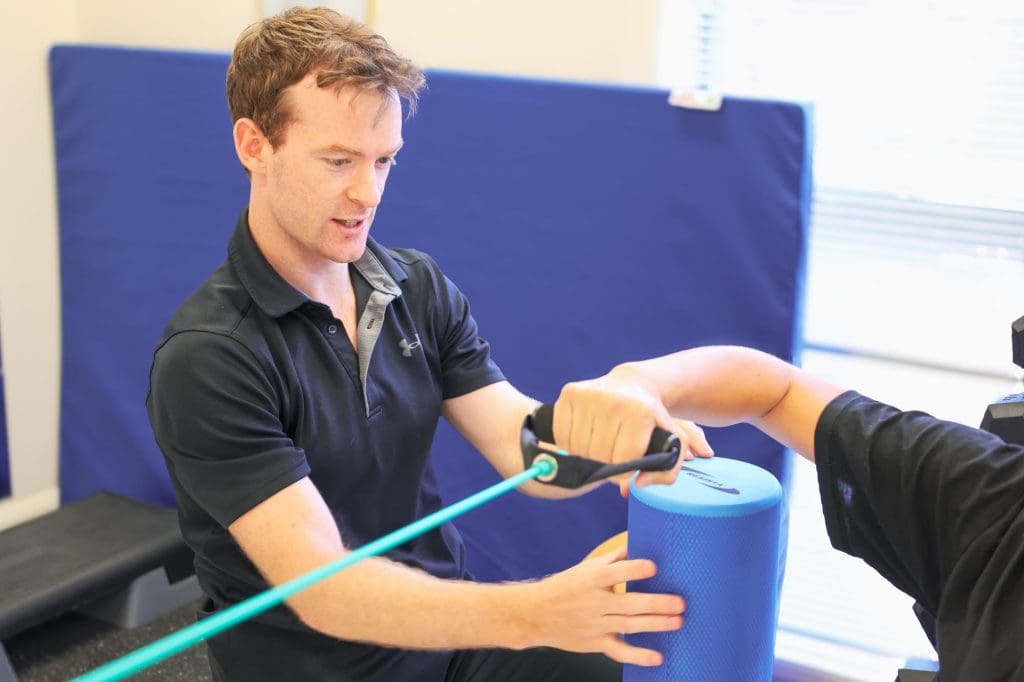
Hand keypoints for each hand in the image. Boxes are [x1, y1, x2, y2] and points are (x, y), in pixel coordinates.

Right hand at [519, 547, 683, 665]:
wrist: (535, 615)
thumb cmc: (564, 587)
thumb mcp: (585, 568)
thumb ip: (612, 559)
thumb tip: (635, 542)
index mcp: (591, 580)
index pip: (614, 573)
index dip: (633, 570)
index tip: (653, 567)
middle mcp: (594, 602)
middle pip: (628, 603)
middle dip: (655, 603)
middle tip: (680, 602)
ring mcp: (595, 625)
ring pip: (628, 625)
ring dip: (655, 625)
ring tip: (677, 621)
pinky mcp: (595, 643)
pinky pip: (618, 651)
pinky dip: (637, 656)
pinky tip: (657, 657)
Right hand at [552, 366, 712, 490]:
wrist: (632, 384)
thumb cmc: (649, 420)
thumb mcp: (672, 443)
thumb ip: (665, 473)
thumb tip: (636, 484)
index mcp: (641, 413)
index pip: (623, 461)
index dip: (625, 470)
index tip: (628, 462)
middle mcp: (614, 401)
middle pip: (599, 456)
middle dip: (605, 463)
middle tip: (613, 454)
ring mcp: (589, 395)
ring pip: (579, 448)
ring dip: (587, 455)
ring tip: (600, 445)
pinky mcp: (570, 393)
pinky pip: (562, 435)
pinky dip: (570, 442)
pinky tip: (584, 435)